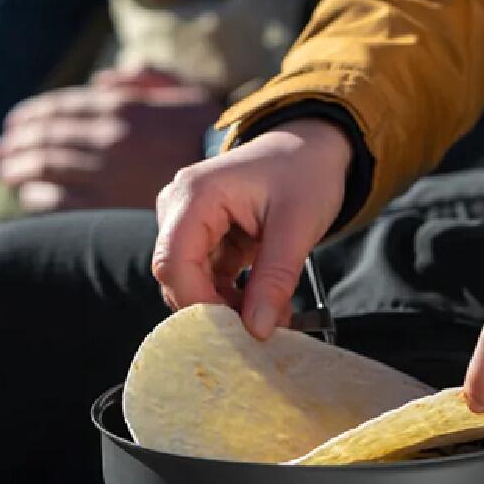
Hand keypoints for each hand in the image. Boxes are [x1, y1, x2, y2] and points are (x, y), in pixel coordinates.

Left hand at [0, 68, 220, 211]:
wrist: (239, 190)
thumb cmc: (216, 147)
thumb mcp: (190, 96)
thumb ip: (150, 81)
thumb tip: (107, 82)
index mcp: (124, 110)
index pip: (64, 107)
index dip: (36, 114)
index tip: (19, 123)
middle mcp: (110, 139)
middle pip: (48, 136)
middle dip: (20, 142)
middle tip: (5, 151)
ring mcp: (107, 174)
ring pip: (46, 166)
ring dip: (20, 167)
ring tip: (9, 171)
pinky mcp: (109, 207)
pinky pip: (60, 200)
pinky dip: (39, 196)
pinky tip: (32, 195)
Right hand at [152, 118, 351, 338]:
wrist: (310, 151)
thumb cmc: (305, 174)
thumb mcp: (298, 227)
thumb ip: (276, 279)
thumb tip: (257, 331)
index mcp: (195, 194)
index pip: (173, 262)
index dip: (199, 304)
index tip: (238, 332)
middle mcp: (180, 208)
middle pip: (177, 278)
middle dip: (217, 311)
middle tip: (264, 330)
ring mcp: (189, 224)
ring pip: (193, 285)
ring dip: (231, 310)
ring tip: (275, 316)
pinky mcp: (204, 241)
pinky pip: (209, 282)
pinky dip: (236, 301)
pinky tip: (268, 307)